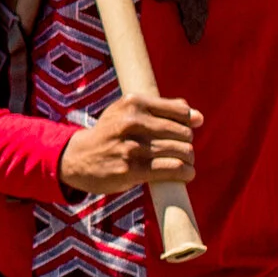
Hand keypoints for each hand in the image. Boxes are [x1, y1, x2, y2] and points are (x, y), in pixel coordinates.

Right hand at [58, 94, 199, 195]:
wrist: (78, 158)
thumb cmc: (111, 133)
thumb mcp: (128, 112)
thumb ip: (163, 110)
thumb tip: (199, 118)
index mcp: (133, 102)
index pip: (181, 111)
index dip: (188, 124)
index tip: (181, 132)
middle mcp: (131, 121)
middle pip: (184, 133)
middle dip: (187, 144)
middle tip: (179, 151)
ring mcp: (131, 146)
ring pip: (182, 151)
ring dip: (188, 160)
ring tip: (182, 163)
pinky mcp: (132, 169)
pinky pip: (174, 169)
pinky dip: (186, 173)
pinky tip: (184, 174)